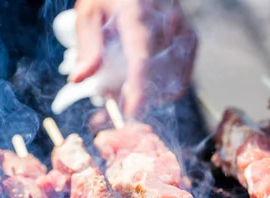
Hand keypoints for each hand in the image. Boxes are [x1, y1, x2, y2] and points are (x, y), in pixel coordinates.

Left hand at [71, 0, 196, 116]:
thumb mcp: (90, 14)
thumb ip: (87, 47)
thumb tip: (79, 79)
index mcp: (138, 14)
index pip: (141, 58)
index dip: (138, 89)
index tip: (131, 112)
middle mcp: (166, 21)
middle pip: (157, 74)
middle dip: (134, 97)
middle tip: (108, 106)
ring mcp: (182, 30)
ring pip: (173, 79)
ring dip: (150, 96)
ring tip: (123, 93)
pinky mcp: (190, 38)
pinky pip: (182, 75)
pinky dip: (164, 88)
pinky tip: (144, 86)